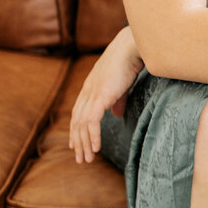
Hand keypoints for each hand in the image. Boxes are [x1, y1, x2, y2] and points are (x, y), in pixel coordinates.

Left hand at [68, 27, 144, 163]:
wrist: (130, 47)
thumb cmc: (129, 62)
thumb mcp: (120, 85)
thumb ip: (116, 100)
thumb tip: (116, 115)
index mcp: (90, 87)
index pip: (78, 113)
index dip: (76, 130)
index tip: (76, 145)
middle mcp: (87, 92)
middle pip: (77, 122)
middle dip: (78, 142)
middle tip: (80, 159)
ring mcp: (92, 94)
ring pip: (82, 125)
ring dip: (84, 144)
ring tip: (87, 159)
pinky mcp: (99, 97)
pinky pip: (92, 122)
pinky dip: (93, 137)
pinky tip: (96, 149)